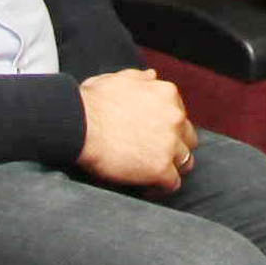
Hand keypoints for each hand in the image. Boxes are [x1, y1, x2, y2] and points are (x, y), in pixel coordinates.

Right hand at [77, 69, 194, 190]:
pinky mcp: (161, 168)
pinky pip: (173, 183)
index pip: (179, 115)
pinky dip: (162, 187)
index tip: (154, 136)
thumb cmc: (91, 103)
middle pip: (187, 138)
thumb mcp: (117, 79)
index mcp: (167, 94)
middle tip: (155, 155)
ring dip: (172, 167)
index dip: (167, 128)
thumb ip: (139, 79)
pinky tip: (149, 188)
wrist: (78, 126)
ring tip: (154, 174)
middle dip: (175, 146)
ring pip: (186, 161)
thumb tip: (152, 76)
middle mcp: (175, 117)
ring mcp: (170, 144)